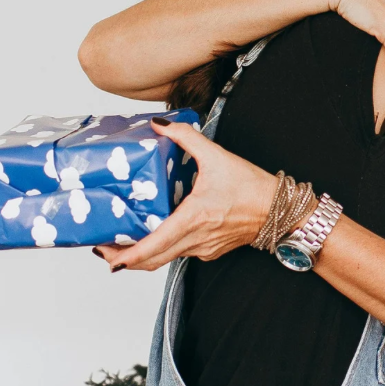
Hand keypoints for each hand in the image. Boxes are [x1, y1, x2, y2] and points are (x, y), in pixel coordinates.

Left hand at [94, 119, 276, 271]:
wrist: (280, 211)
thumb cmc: (252, 188)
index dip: (127, 255)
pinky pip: (180, 253)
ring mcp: (202, 249)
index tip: (106, 253)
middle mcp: (195, 239)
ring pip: (165, 259)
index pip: (153, 246)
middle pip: (152, 261)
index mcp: (193, 218)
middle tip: (104, 248)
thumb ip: (186, 137)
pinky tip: (156, 234)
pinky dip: (163, 248)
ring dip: (143, 254)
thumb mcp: (217, 156)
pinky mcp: (209, 251)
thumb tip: (159, 124)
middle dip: (124, 259)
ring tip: (123, 242)